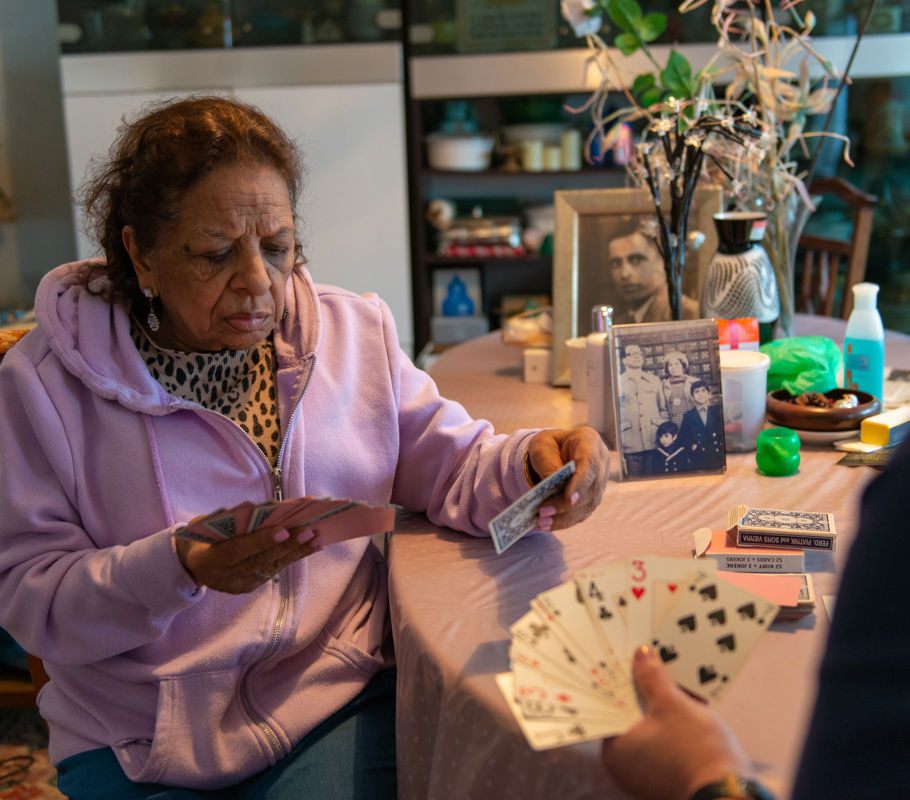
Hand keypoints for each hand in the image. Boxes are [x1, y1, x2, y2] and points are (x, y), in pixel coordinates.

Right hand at [175, 522, 322, 593]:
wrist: (189, 565)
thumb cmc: (201, 536)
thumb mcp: (205, 525)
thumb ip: (229, 520)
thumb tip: (261, 509)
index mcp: (209, 560)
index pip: (237, 551)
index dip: (261, 541)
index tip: (283, 531)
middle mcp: (226, 577)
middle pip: (260, 561)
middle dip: (288, 546)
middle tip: (309, 531)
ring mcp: (240, 584)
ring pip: (273, 566)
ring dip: (298, 551)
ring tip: (319, 537)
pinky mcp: (252, 585)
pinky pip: (276, 569)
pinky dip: (295, 556)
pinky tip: (313, 546)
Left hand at [527, 426, 607, 529]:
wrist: (554, 451)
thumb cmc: (549, 445)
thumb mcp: (542, 446)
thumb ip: (547, 463)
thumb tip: (552, 487)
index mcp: (589, 441)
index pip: (590, 463)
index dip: (581, 483)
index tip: (568, 499)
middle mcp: (601, 462)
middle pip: (591, 488)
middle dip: (566, 504)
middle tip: (543, 512)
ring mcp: (599, 481)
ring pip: (588, 505)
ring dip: (565, 517)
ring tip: (541, 522)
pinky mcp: (592, 498)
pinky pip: (582, 513)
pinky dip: (564, 521)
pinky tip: (547, 525)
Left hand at [601, 646, 751, 799]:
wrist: (732, 791)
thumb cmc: (694, 749)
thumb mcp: (671, 703)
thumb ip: (652, 677)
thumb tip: (642, 653)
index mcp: (615, 752)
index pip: (610, 707)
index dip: (620, 680)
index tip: (627, 659)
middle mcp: (627, 767)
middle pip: (632, 716)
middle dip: (644, 689)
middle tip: (650, 661)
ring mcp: (650, 774)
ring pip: (653, 728)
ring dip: (663, 704)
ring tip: (672, 674)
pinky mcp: (673, 776)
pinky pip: (668, 740)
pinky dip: (675, 722)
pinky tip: (689, 698)